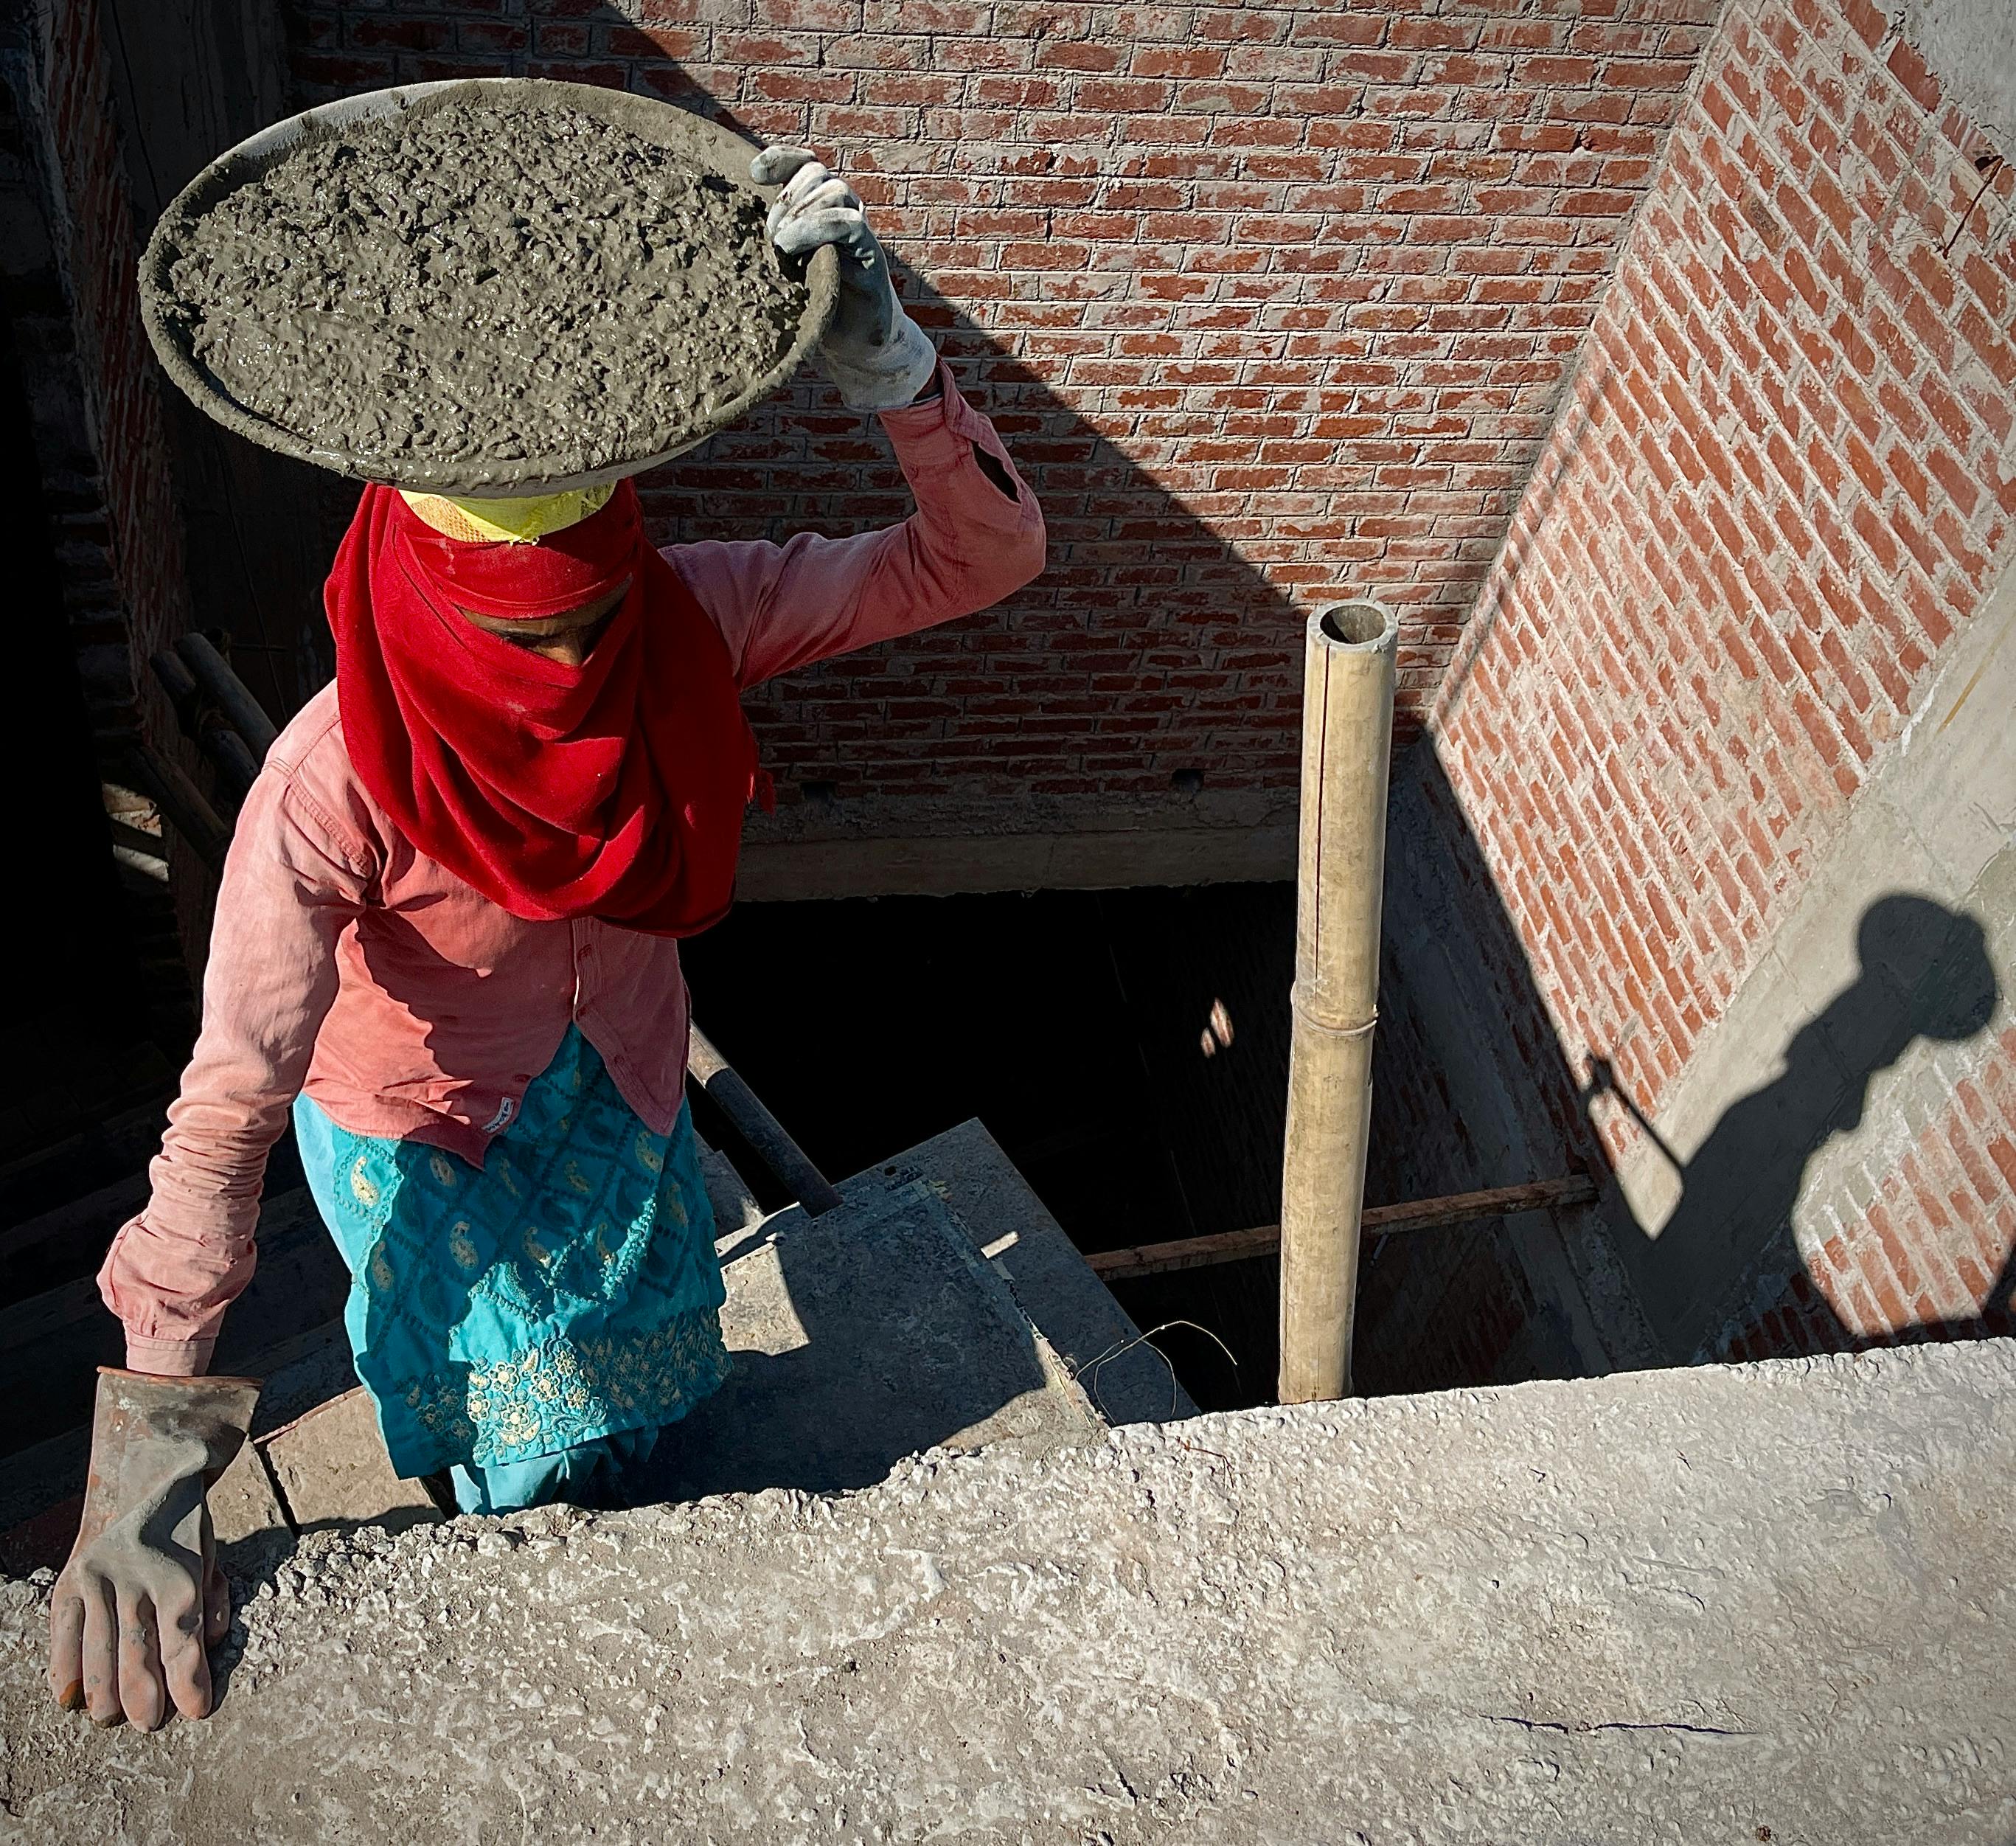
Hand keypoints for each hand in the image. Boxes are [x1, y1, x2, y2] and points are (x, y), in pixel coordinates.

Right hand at [49, 1368, 259, 1728]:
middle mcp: (136, 1581)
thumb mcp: (212, 1556)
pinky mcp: (70, 1580)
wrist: (144, 1472)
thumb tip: (212, 1644)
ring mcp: (98, 1581)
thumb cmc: (186, 1523)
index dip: (191, 1684)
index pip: (184, 1645)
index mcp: (179, 1576)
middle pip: (137, 1657)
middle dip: (145, 1698)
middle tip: (150, 1725)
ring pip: (98, 1652)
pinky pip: (64, 1634)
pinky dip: (65, 1668)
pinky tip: (68, 1696)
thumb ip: (212, 1601)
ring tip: (112, 1718)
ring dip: (104, 1693)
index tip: (197, 1712)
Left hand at [751, 146, 937, 411]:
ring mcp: (858, 231)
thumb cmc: (810, 309)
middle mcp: (841, 211)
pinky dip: (818, 226)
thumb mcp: (778, 269)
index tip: (754, 175)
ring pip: (833, 190)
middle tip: (768, 233)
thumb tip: (717, 225)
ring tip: (779, 245)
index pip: (803, 164)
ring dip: (800, 212)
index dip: (780, 159)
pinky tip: (792, 247)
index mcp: (818, 208)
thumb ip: (764, 244)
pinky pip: (849, 222)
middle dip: (786, 195)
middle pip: (815, 172)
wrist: (853, 347)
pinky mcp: (871, 254)